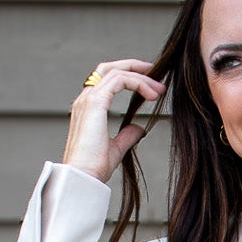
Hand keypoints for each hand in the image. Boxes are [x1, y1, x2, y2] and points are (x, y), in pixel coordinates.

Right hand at [61, 59, 165, 183]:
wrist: (82, 176)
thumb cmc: (93, 167)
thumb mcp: (116, 149)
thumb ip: (127, 135)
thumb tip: (139, 129)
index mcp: (88, 108)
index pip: (107, 80)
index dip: (129, 76)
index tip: (149, 85)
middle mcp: (85, 99)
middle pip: (109, 68)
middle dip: (133, 66)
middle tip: (154, 72)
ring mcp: (88, 99)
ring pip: (116, 72)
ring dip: (140, 77)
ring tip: (158, 89)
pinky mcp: (95, 102)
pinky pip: (119, 81)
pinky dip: (137, 83)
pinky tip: (151, 95)